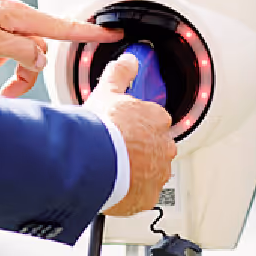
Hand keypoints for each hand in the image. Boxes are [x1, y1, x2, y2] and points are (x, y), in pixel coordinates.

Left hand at [0, 0, 121, 96]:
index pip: (63, 27)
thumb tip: (40, 58)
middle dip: (21, 69)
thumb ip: (21, 53)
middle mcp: (11, 10)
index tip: (112, 35)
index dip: (89, 34)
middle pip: (33, 46)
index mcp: (18, 16)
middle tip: (6, 91)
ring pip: (8, 45)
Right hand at [84, 53, 176, 216]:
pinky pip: (142, 195)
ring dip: (137, 171)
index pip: (154, 122)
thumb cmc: (101, 128)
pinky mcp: (148, 197)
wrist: (91, 161)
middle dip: (139, 149)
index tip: (123, 130)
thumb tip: (130, 59)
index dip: (136, 126)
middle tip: (117, 150)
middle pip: (155, 148)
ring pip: (151, 172)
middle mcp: (164, 148)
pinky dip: (131, 193)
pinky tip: (115, 187)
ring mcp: (157, 173)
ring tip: (113, 170)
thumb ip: (121, 72)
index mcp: (158, 120)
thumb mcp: (107, 90)